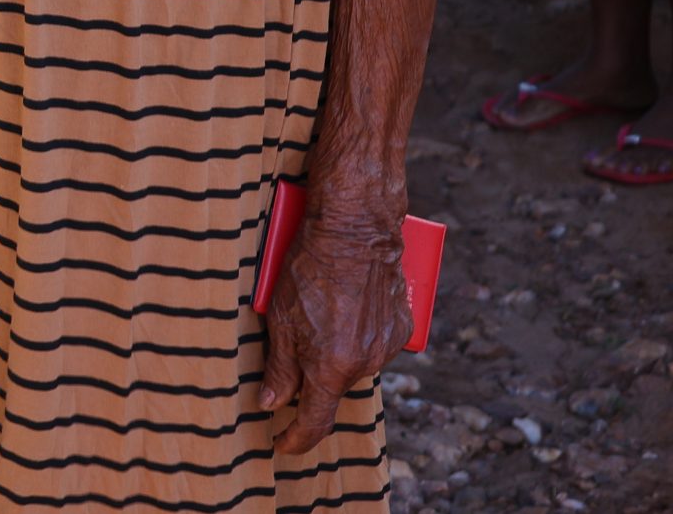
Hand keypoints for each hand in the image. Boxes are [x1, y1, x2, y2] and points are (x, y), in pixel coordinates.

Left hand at [260, 214, 410, 455]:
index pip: (315, 421)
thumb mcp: (280, 319)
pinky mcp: (401, 327)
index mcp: (331, 368)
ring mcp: (386, 346)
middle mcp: (365, 364)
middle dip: (312, 374)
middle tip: (295, 337)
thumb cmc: (309, 269)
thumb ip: (279, 368)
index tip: (282, 443)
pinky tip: (345, 304)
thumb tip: (271, 404)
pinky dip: (357, 333)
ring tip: (321, 310)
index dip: (295, 438)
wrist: (354, 230)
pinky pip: (373, 343)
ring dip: (336, 351)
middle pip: (332, 386)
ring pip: (353, 363)